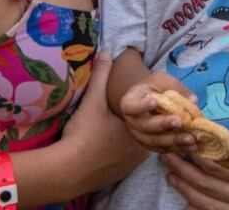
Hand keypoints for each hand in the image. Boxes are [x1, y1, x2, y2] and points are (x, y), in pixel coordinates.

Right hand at [59, 54, 148, 190]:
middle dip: (158, 124)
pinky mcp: (119, 175)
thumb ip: (101, 76)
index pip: (158, 118)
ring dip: (144, 140)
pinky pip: (130, 160)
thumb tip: (106, 52)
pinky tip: (118, 147)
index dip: (161, 109)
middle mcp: (140, 151)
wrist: (67, 172)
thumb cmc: (83, 135)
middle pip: (153, 133)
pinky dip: (128, 153)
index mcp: (139, 130)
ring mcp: (130, 165)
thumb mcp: (92, 101)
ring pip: (143, 148)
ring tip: (134, 131)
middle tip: (158, 114)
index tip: (161, 101)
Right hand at [119, 72, 198, 152]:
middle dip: (163, 125)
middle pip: (145, 126)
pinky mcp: (151, 145)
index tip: (154, 101)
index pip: (131, 106)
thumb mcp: (163, 81)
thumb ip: (176, 88)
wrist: (148, 100)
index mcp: (130, 102)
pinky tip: (191, 147)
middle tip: (179, 122)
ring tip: (190, 139)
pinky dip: (177, 149)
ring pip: (154, 142)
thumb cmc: (155, 87)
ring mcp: (140, 135)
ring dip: (173, 141)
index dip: (141, 106)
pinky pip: (162, 149)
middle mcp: (132, 122)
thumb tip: (193, 100)